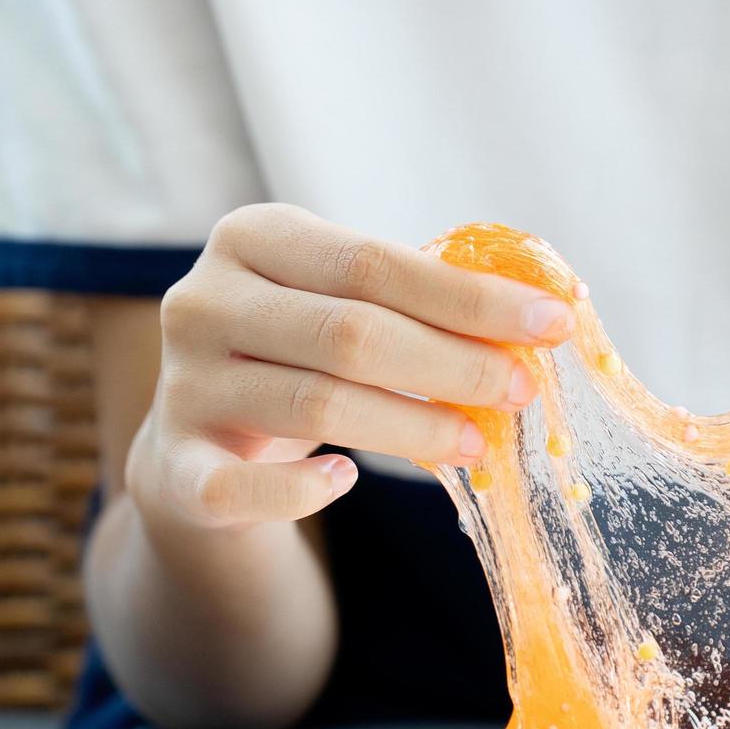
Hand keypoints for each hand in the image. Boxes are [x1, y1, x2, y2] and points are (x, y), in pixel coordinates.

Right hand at [128, 203, 572, 527]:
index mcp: (254, 237)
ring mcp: (184, 385)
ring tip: (478, 442)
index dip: (472, 298)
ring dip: (415, 427)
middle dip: (455, 364)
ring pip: (317, 404)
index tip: (554, 322)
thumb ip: (420, 299)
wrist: (202, 436)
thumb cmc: (302, 353)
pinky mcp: (176, 466)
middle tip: (522, 391)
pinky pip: (242, 488)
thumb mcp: (344, 302)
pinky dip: (301, 491)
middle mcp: (204, 301)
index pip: (376, 263)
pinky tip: (348, 481)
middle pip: (351, 333)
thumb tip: (543, 316)